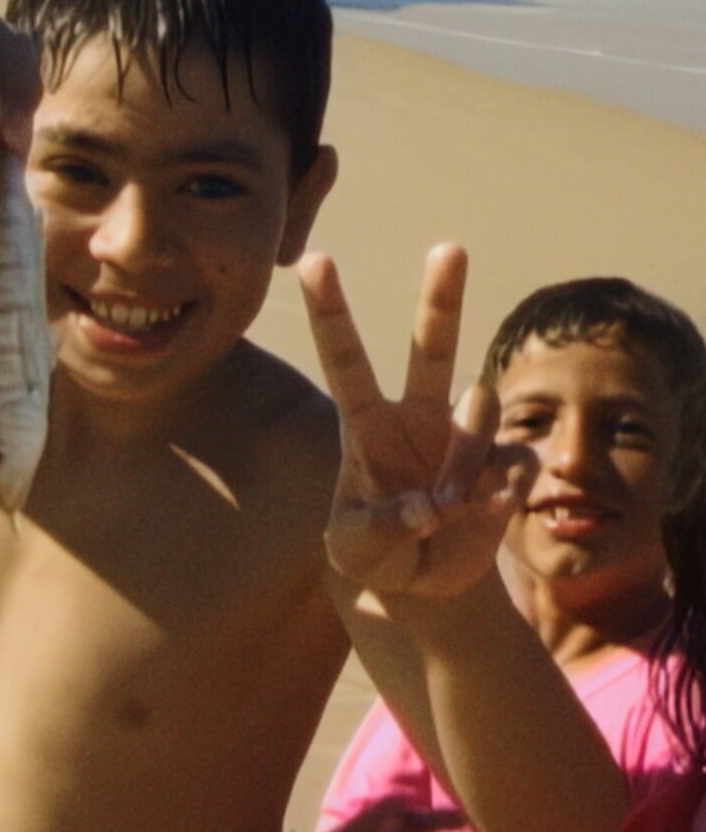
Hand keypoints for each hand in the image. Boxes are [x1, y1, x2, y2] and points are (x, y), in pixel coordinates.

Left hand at [299, 245, 531, 597]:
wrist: (421, 584)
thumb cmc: (373, 555)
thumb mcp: (355, 552)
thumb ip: (381, 527)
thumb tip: (431, 505)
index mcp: (366, 426)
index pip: (346, 360)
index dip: (331, 311)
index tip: (315, 258)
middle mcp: (416, 416)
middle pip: (431, 346)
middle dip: (441, 298)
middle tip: (448, 247)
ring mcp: (463, 435)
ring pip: (480, 411)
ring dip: (466, 462)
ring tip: (447, 508)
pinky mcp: (504, 463)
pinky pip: (517, 461)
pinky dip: (500, 494)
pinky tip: (481, 514)